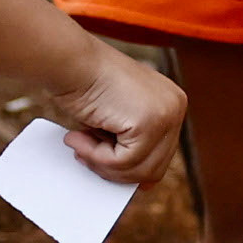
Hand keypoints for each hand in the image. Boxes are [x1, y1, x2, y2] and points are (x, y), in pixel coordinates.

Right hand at [51, 42, 189, 184]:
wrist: (68, 59)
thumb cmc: (82, 81)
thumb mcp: (115, 115)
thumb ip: (130, 142)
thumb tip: (143, 182)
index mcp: (170, 103)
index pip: (161, 154)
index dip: (130, 168)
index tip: (102, 163)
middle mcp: (175, 107)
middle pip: (155, 167)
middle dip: (115, 169)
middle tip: (84, 154)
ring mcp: (166, 114)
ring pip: (140, 170)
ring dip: (103, 164)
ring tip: (79, 144)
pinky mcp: (149, 123)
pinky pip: (123, 163)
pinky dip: (96, 157)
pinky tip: (79, 137)